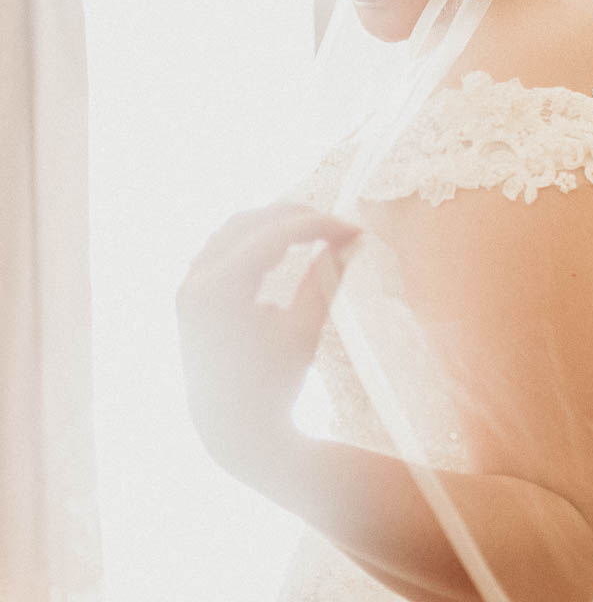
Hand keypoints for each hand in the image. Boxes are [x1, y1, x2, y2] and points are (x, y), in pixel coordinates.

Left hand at [175, 201, 361, 483]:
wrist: (229, 422)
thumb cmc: (272, 382)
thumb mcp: (304, 329)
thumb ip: (323, 279)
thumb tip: (348, 242)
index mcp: (221, 289)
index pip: (276, 234)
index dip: (320, 225)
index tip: (355, 230)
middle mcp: (196, 278)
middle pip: (252, 221)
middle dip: (299, 217)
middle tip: (339, 227)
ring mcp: (189, 283)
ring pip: (235, 227)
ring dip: (276, 223)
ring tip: (315, 230)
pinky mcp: (191, 290)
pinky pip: (223, 245)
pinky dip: (256, 237)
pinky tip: (284, 244)